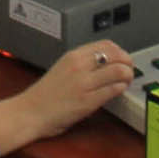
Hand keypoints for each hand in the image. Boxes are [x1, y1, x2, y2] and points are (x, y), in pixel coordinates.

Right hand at [0, 39, 135, 153]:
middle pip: (116, 55)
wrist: (29, 112)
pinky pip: (113, 89)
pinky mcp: (87, 101)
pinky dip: (120, 89)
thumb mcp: (62, 68)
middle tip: (129, 71)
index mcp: (73, 56)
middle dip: (128, 63)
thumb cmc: (44, 95)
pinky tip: (118, 91)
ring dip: (128, 76)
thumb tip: (105, 64)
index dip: (120, 51)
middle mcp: (79, 66)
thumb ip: (82, 64)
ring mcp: (84, 83)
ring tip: (126, 81)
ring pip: (118, 71)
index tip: (123, 59)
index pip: (106, 44)